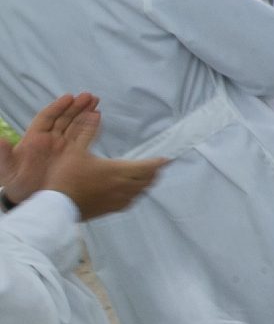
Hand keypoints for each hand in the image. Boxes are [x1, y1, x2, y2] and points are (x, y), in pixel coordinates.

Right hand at [0, 94, 166, 218]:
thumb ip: (87, 132)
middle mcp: (123, 187)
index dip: (159, 162)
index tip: (167, 158)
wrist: (57, 206)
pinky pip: (131, 201)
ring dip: (146, 183)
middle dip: (155, 172)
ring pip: (141, 191)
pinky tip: (130, 190)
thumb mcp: (75, 151)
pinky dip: (135, 194)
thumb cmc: (66, 177)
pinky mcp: (111, 210)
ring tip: (147, 176)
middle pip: (148, 180)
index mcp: (118, 171)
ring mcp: (118, 200)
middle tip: (158, 166)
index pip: (148, 167)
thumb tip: (95, 113)